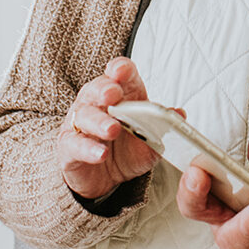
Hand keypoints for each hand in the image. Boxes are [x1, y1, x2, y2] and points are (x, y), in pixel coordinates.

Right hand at [56, 56, 162, 199]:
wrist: (106, 179)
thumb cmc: (126, 150)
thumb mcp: (151, 141)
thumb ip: (164, 128)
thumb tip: (180, 115)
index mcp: (122, 94)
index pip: (120, 74)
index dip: (120, 69)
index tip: (123, 71)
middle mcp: (97, 103)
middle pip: (97, 88)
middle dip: (105, 89)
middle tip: (114, 95)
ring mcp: (80, 124)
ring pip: (85, 115)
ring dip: (99, 121)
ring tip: (112, 129)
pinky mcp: (68, 147)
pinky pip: (75, 144)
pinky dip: (88, 148)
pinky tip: (101, 153)